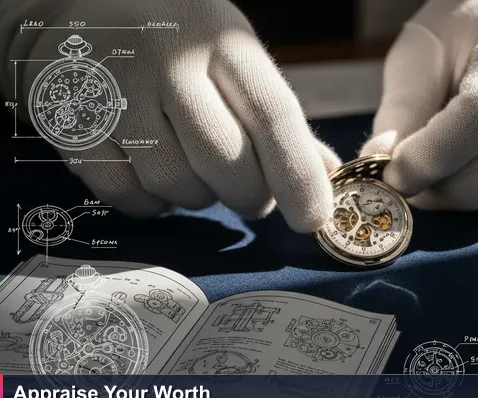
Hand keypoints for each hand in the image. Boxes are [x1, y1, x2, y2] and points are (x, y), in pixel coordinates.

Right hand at [19, 0, 338, 231]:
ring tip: (196, 171)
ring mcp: (116, 91)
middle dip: (250, 196)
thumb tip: (328, 176)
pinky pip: (128, 195)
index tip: (312, 219)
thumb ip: (276, 119)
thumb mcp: (235, 58)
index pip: (273, 116)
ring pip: (177, 184)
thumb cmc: (178, 41)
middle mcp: (169, 60)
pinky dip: (153, 204)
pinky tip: (156, 175)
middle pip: (226, 160)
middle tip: (254, 198)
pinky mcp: (73, 123)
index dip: (298, 176)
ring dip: (199, 197)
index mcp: (223, 41)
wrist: (79, 9)